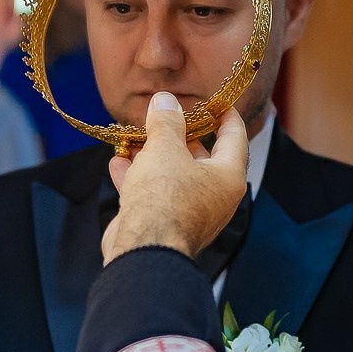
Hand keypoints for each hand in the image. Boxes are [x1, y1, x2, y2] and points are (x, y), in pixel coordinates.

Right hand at [101, 94, 248, 263]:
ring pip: (173, 175)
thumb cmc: (164, 197)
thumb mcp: (165, 149)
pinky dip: (137, 177)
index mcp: (227, 177)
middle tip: (166, 115)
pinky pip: (154, 194)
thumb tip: (165, 101)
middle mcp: (214, 196)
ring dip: (152, 155)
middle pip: (201, 157)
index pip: (234, 137)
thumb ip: (166, 122)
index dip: (227, 115)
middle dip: (180, 135)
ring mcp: (189, 213)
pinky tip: (117, 162)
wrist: (143, 250)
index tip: (219, 101)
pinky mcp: (164, 224)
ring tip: (135, 136)